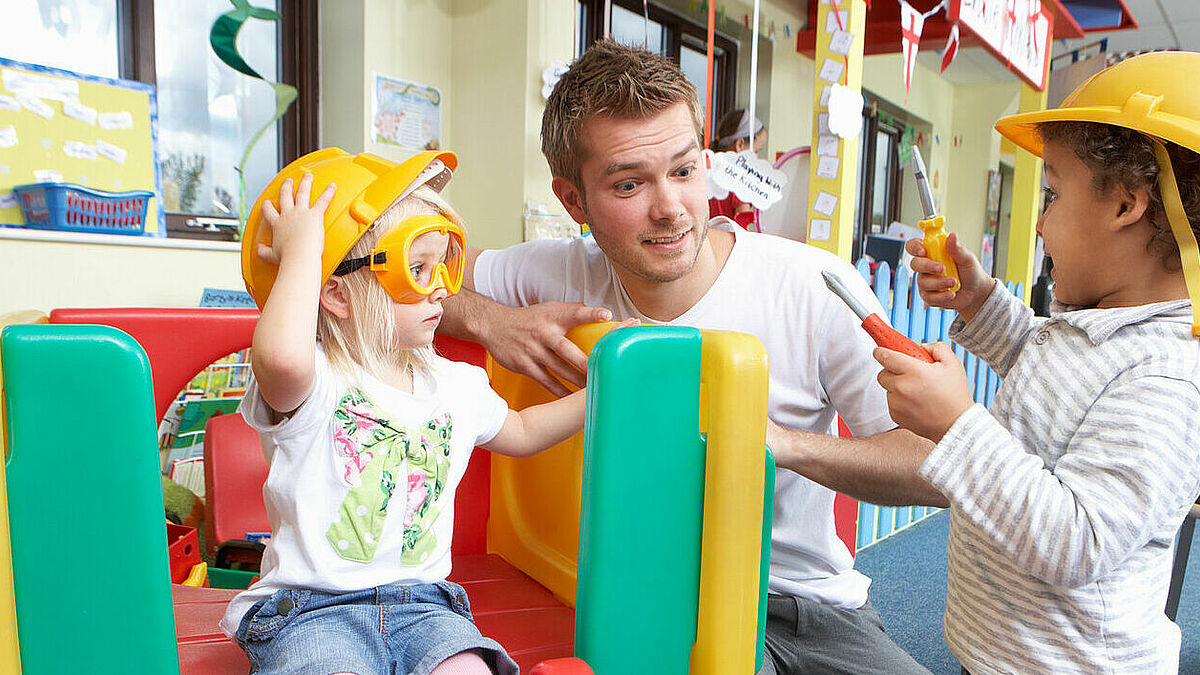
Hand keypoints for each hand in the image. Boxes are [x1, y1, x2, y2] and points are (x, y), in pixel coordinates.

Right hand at [256, 173, 336, 265]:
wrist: (299, 255)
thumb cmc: (287, 257)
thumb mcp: (272, 255)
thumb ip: (264, 252)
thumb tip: (258, 250)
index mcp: (277, 224)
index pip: (269, 211)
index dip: (267, 206)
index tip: (266, 202)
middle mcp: (288, 215)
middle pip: (285, 196)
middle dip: (286, 187)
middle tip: (288, 181)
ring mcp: (301, 212)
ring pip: (302, 192)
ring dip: (305, 183)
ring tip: (307, 176)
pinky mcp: (314, 214)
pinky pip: (323, 201)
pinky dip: (329, 193)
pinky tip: (332, 186)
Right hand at [482, 301, 615, 396]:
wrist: (493, 326)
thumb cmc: (526, 318)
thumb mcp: (547, 308)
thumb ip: (571, 310)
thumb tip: (597, 311)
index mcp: (552, 317)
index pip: (574, 313)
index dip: (590, 314)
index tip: (606, 315)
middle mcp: (543, 333)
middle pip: (565, 348)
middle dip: (583, 361)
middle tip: (601, 370)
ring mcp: (533, 350)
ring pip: (558, 368)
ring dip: (576, 379)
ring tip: (592, 389)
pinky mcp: (525, 365)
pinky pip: (546, 381)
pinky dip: (560, 390)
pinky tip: (571, 398)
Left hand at [874, 342, 972, 442]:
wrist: (956, 424)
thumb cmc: (955, 394)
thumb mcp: (952, 363)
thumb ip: (936, 348)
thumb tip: (922, 346)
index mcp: (915, 371)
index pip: (885, 356)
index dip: (881, 352)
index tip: (880, 351)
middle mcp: (902, 387)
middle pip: (882, 373)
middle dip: (892, 371)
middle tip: (908, 374)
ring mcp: (897, 403)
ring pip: (887, 389)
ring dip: (897, 387)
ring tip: (917, 391)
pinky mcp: (895, 415)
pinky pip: (891, 402)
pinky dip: (899, 401)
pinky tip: (916, 403)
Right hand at [906, 233, 994, 321]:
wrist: (975, 291)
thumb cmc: (969, 271)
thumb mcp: (967, 258)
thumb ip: (957, 249)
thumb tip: (952, 236)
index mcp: (932, 252)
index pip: (914, 246)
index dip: (915, 247)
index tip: (923, 251)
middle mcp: (925, 266)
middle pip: (915, 264)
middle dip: (928, 266)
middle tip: (942, 268)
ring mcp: (925, 281)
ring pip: (922, 282)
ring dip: (939, 283)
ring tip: (954, 282)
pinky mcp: (928, 296)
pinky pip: (927, 297)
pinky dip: (941, 297)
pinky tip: (951, 294)